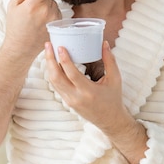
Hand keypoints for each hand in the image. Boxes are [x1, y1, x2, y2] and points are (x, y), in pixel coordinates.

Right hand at [3, 0, 65, 60]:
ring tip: (35, 20)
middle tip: (29, 12)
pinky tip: (42, 23)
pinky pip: (55, 11)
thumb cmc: (15, 26)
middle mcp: (44, 11)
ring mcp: (53, 18)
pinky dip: (50, 14)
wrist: (20, 48)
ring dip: (45, 7)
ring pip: (52, 3)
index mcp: (32, 4)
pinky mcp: (58, 24)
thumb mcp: (12, 5)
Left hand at [45, 40, 148, 163]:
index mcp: (88, 91)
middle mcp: (76, 97)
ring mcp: (70, 100)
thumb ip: (110, 60)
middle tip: (48, 45)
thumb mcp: (115, 79)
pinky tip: (53, 63)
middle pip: (56, 77)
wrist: (110, 120)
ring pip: (53, 82)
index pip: (71, 74)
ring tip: (49, 51)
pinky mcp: (67, 102)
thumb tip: (104, 43)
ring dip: (49, 65)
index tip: (60, 47)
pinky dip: (53, 73)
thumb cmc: (113, 99)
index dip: (64, 60)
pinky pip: (56, 86)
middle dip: (50, 60)